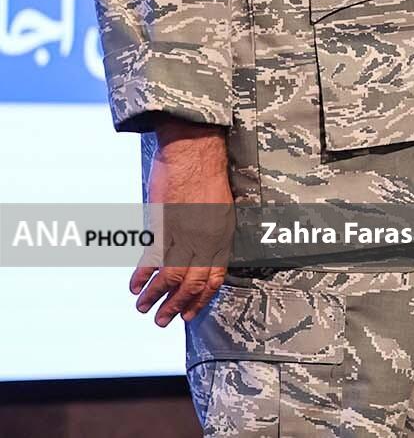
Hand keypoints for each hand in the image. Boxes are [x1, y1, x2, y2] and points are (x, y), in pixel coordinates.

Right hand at [133, 120, 231, 325]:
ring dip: (154, 296)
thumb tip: (202, 253)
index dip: (200, 300)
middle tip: (162, 321)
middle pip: (191, 284)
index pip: (213, 279)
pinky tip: (133, 286)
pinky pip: (152, 259)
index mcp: (222, 236)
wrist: (195, 151)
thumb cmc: (209, 175)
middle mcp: (206, 239)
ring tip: (143, 309)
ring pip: (170, 277)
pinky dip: (141, 276)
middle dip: (175, 306)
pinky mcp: (164, 225)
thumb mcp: (220, 208)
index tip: (188, 314)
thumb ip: (212, 233)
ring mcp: (185, 234)